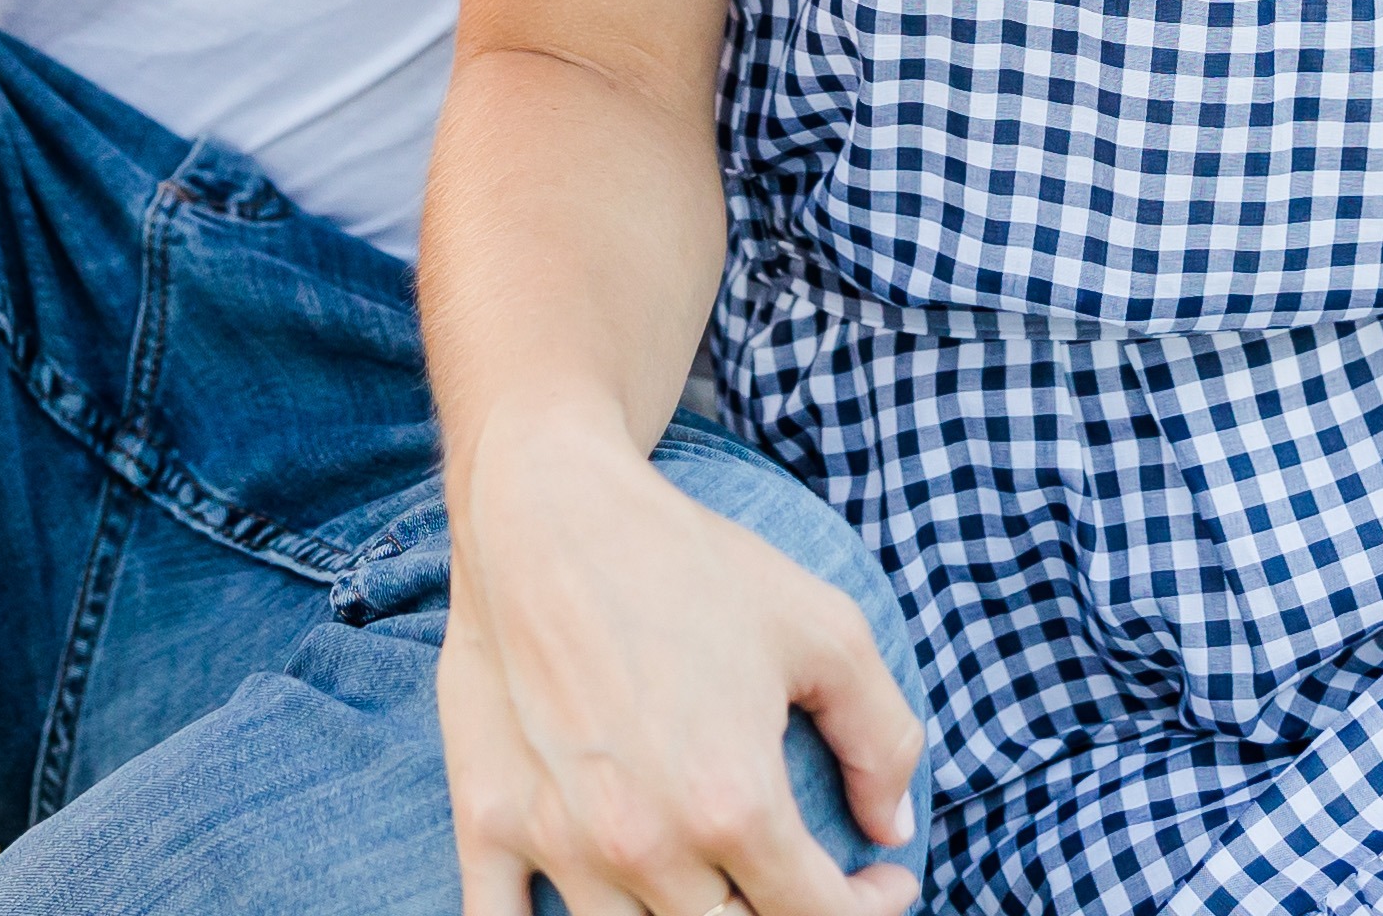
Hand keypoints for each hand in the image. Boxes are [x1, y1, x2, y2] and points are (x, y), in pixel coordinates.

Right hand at [445, 420, 924, 915]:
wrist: (546, 507)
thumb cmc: (688, 562)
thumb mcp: (824, 629)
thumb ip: (883, 738)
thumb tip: (893, 832)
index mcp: (733, 806)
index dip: (870, 911)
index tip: (882, 880)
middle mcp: (646, 845)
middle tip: (798, 876)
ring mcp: (559, 844)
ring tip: (717, 887)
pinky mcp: (488, 823)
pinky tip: (604, 909)